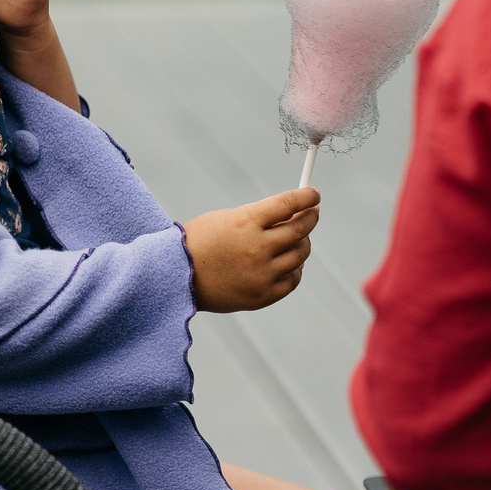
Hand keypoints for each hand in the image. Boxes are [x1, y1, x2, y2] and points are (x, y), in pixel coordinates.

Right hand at [183, 189, 318, 311]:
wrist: (176, 276)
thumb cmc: (200, 242)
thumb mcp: (226, 219)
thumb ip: (259, 217)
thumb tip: (293, 212)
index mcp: (245, 222)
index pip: (288, 204)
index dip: (306, 197)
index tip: (313, 194)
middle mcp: (257, 248)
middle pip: (299, 229)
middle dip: (309, 217)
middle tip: (311, 213)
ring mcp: (262, 273)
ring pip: (300, 255)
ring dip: (302, 243)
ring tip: (296, 239)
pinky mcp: (263, 295)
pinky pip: (292, 279)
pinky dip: (294, 268)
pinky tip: (288, 262)